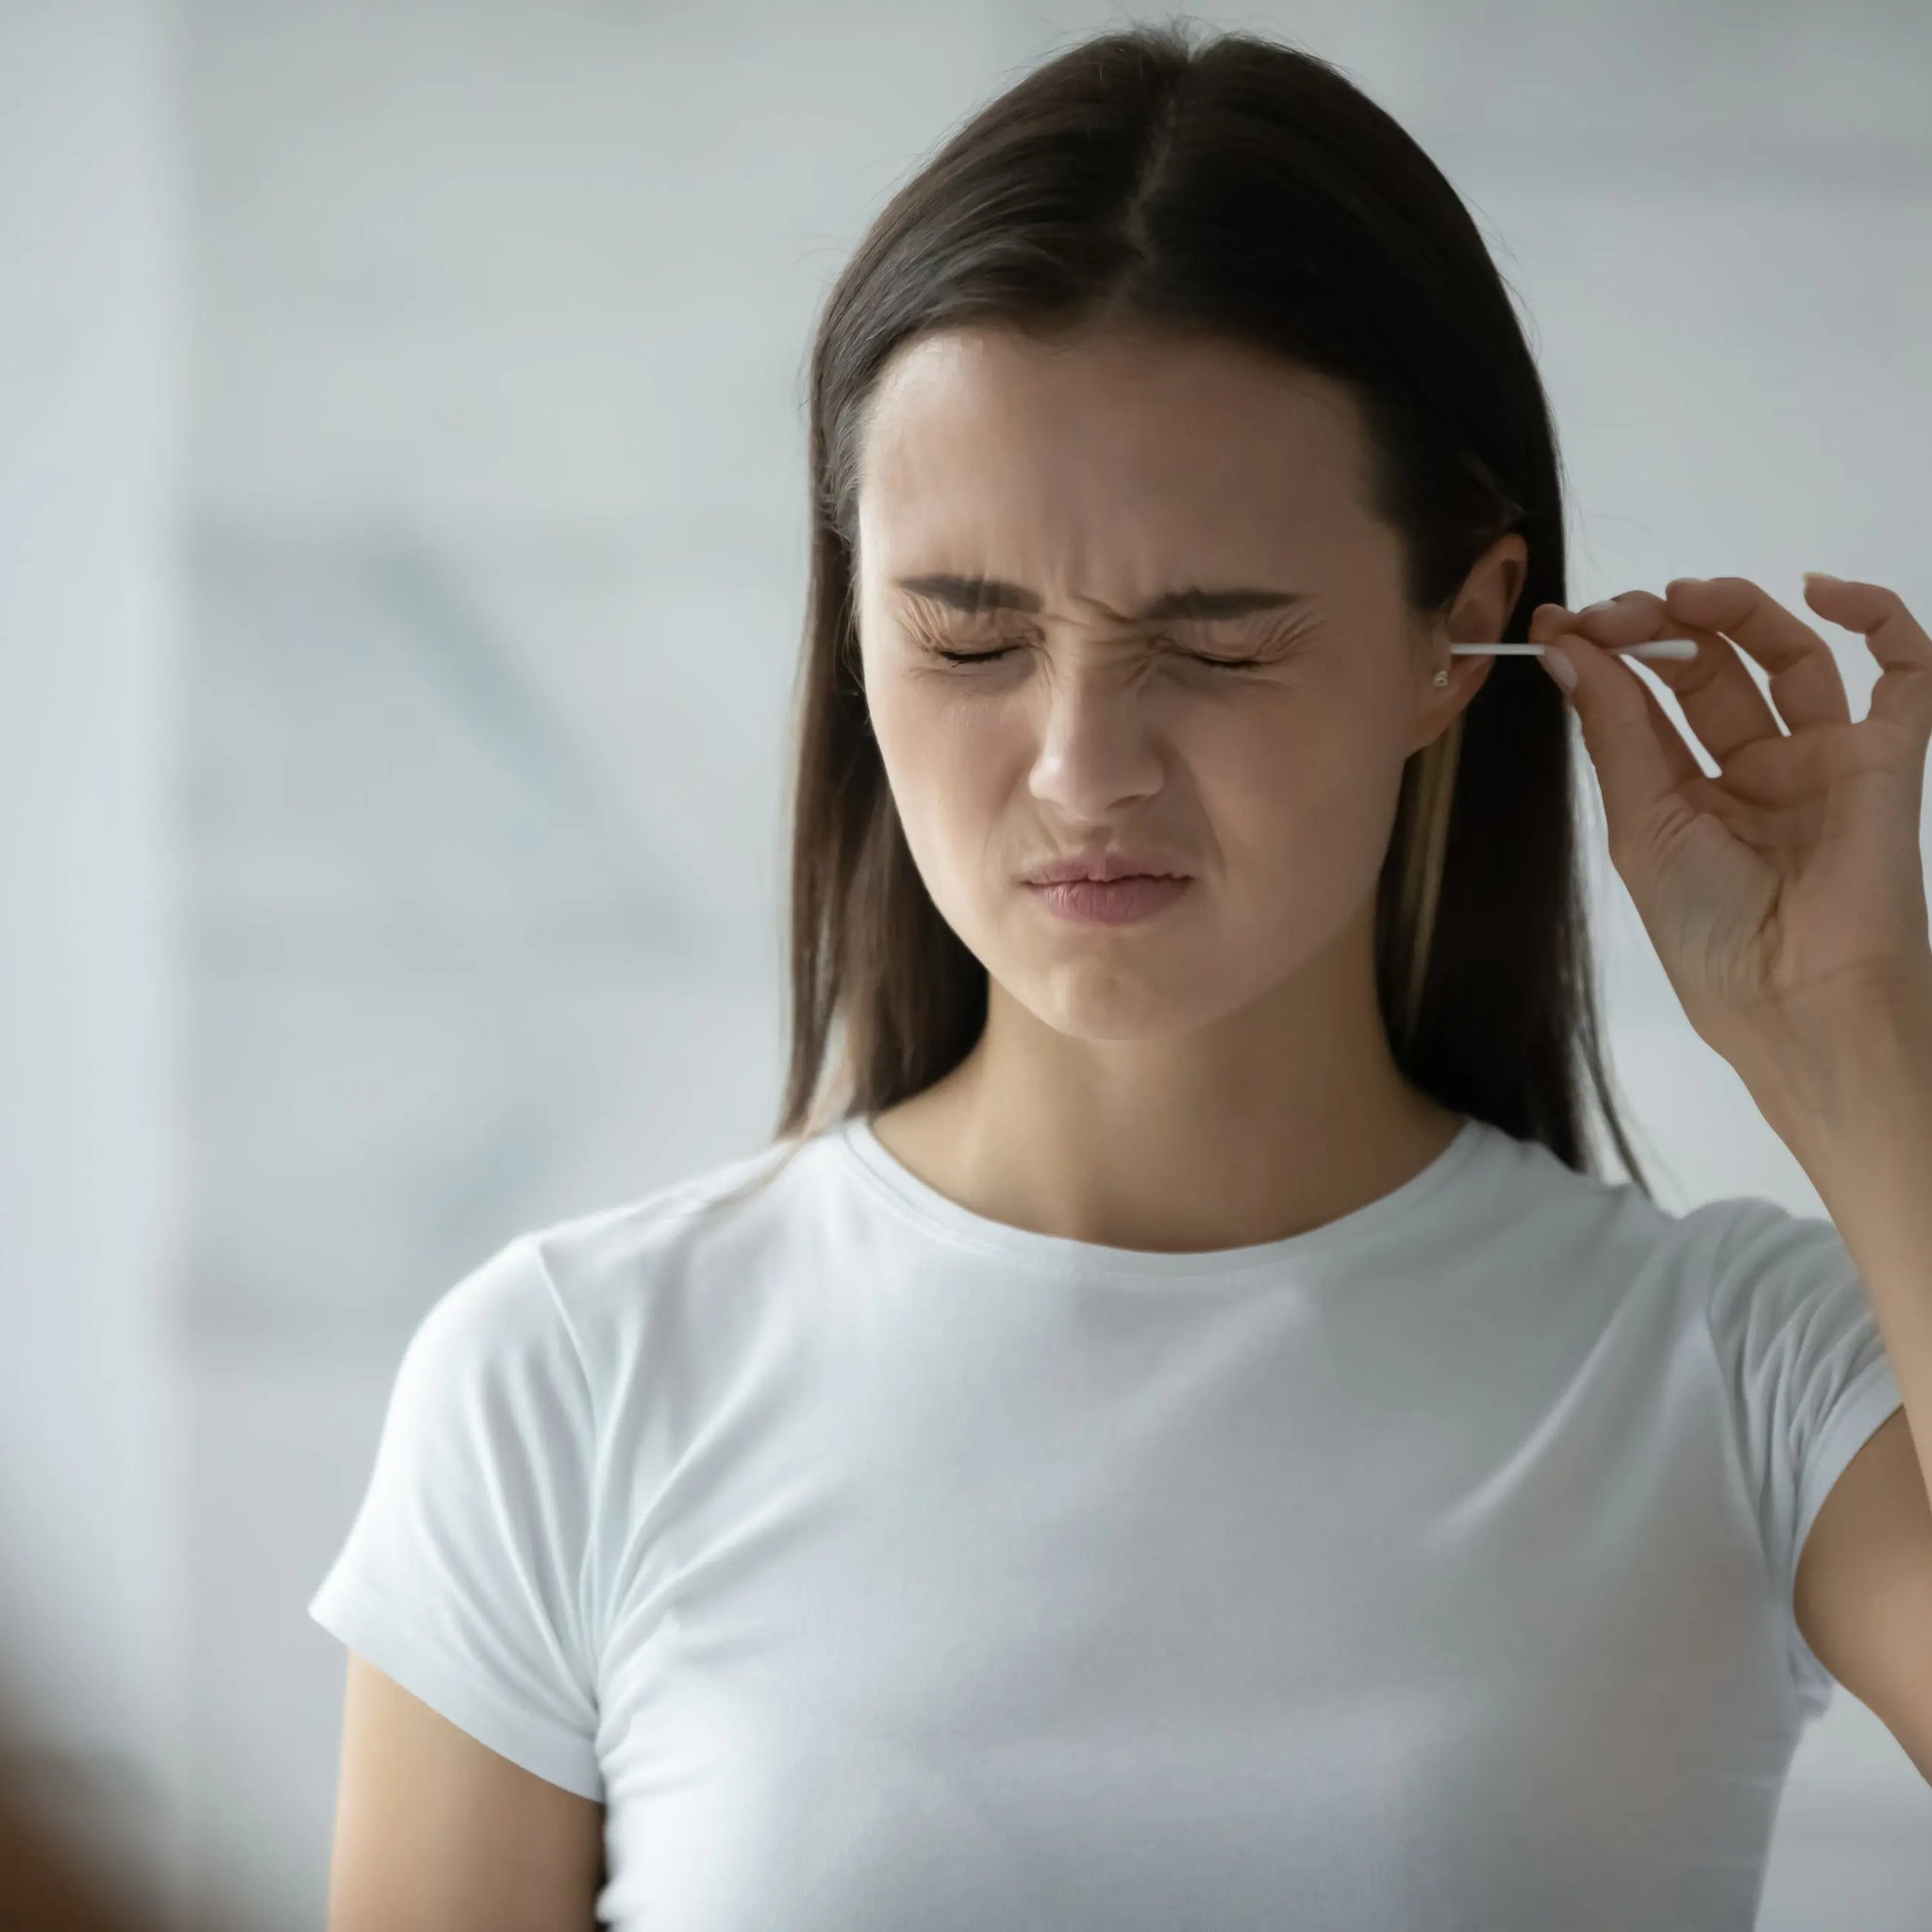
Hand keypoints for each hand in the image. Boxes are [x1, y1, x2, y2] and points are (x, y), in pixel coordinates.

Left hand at [1529, 575, 1931, 1083]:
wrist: (1801, 998)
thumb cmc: (1709, 932)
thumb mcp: (1642, 827)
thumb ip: (1614, 732)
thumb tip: (1565, 649)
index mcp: (1687, 798)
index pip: (1648, 703)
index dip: (1609, 655)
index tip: (1561, 621)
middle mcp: (1754, 774)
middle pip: (1711, 670)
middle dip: (1660, 629)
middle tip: (1617, 613)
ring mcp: (1823, 761)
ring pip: (1789, 656)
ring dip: (1737, 613)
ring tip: (1687, 597)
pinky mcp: (1888, 757)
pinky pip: (1906, 672)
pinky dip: (1877, 617)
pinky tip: (1822, 592)